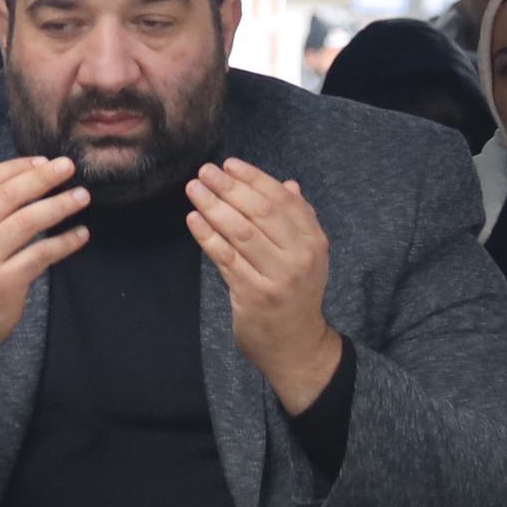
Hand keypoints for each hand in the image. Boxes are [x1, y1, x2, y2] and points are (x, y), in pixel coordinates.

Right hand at [0, 154, 88, 392]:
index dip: (16, 168)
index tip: (42, 161)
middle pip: (7, 196)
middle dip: (41, 178)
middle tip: (68, 167)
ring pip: (26, 222)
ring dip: (58, 206)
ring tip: (82, 196)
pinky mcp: (6, 281)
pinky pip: (41, 255)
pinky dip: (64, 243)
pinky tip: (81, 235)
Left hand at [188, 157, 340, 414]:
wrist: (296, 342)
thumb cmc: (295, 292)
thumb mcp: (306, 255)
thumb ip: (298, 220)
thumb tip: (288, 184)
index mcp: (314, 241)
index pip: (283, 201)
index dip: (255, 179)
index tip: (229, 164)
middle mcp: (300, 256)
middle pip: (260, 213)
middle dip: (229, 188)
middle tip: (204, 172)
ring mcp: (277, 276)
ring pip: (240, 233)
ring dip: (213, 207)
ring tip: (193, 189)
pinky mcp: (252, 294)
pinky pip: (225, 259)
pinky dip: (207, 236)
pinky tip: (193, 220)